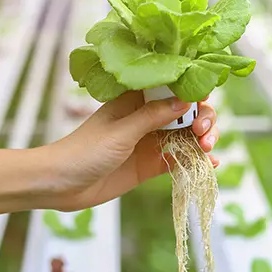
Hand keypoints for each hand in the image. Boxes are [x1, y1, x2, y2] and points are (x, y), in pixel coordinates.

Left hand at [44, 91, 219, 210]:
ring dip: (202, 140)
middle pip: (185, 112)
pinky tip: (209, 165)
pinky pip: (178, 160)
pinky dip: (195, 161)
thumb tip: (185, 102)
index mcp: (136, 100)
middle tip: (202, 133)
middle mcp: (146, 118)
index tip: (203, 98)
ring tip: (208, 150)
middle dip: (201, 119)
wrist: (61, 185)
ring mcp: (149, 142)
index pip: (171, 87)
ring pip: (186, 136)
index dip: (191, 90)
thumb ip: (152, 117)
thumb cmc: (84, 151)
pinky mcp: (150, 165)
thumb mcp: (121, 131)